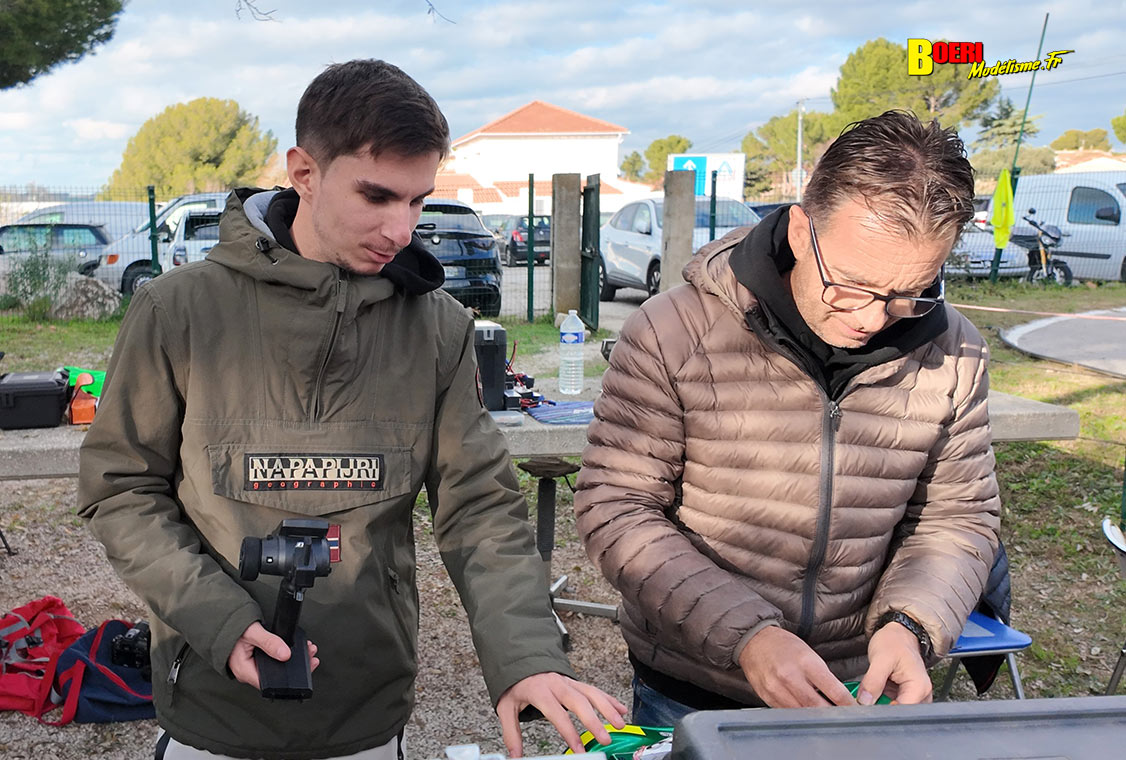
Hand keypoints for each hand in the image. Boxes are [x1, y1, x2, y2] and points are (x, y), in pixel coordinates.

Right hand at [227, 621, 319, 689]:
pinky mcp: (257, 659)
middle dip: (296, 666)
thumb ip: (268, 643)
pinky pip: (274, 661)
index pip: (270, 683)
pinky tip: (297, 649)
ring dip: (293, 660)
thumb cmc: (231, 629)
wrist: (221, 622)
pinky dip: (286, 655)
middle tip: (311, 655)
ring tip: (308, 650)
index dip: (289, 678)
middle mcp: (249, 672)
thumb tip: (285, 654)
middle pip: (277, 676)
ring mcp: (253, 666)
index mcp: (245, 671)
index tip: (305, 667)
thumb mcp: (252, 633)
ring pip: (277, 668)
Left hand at [495, 672, 627, 757]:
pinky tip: (620, 710)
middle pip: (579, 702)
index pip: (557, 713)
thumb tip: (515, 756)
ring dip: (607, 708)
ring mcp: (568, 682)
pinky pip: (595, 690)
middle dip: (594, 721)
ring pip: (591, 693)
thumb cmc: (516, 685)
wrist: (520, 660)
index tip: (579, 749)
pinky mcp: (575, 683)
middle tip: (605, 738)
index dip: (569, 732)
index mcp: (540, 691)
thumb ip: (511, 732)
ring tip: (619, 724)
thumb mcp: (506, 707)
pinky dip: (609, 699)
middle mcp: (557, 685)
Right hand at [737, 626, 854, 707]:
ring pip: (802, 713)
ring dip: (815, 717)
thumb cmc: (783, 645)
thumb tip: (838, 698)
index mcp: (805, 662)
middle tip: (841, 717)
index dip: (847, 704)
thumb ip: (823, 676)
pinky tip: (803, 710)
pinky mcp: (767, 697)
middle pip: (818, 706)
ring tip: (823, 715)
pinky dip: (797, 714)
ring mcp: (777, 688)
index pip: (833, 690)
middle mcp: (790, 676)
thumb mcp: (808, 654)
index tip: (854, 709)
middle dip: (832, 714)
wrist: (754, 640)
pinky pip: (786, 712)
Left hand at [857, 621, 930, 704]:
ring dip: (880, 704)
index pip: (901, 712)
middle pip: (899, 714)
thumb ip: (873, 681)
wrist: (899, 635)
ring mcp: (914, 697)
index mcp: (919, 688)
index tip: (866, 705)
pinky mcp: (906, 697)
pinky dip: (881, 700)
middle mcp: (921, 696)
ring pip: (894, 711)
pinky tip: (876, 690)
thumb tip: (864, 702)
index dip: (882, 711)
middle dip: (880, 708)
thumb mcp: (880, 659)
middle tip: (866, 696)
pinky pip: (892, 705)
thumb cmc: (894, 642)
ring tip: (872, 689)